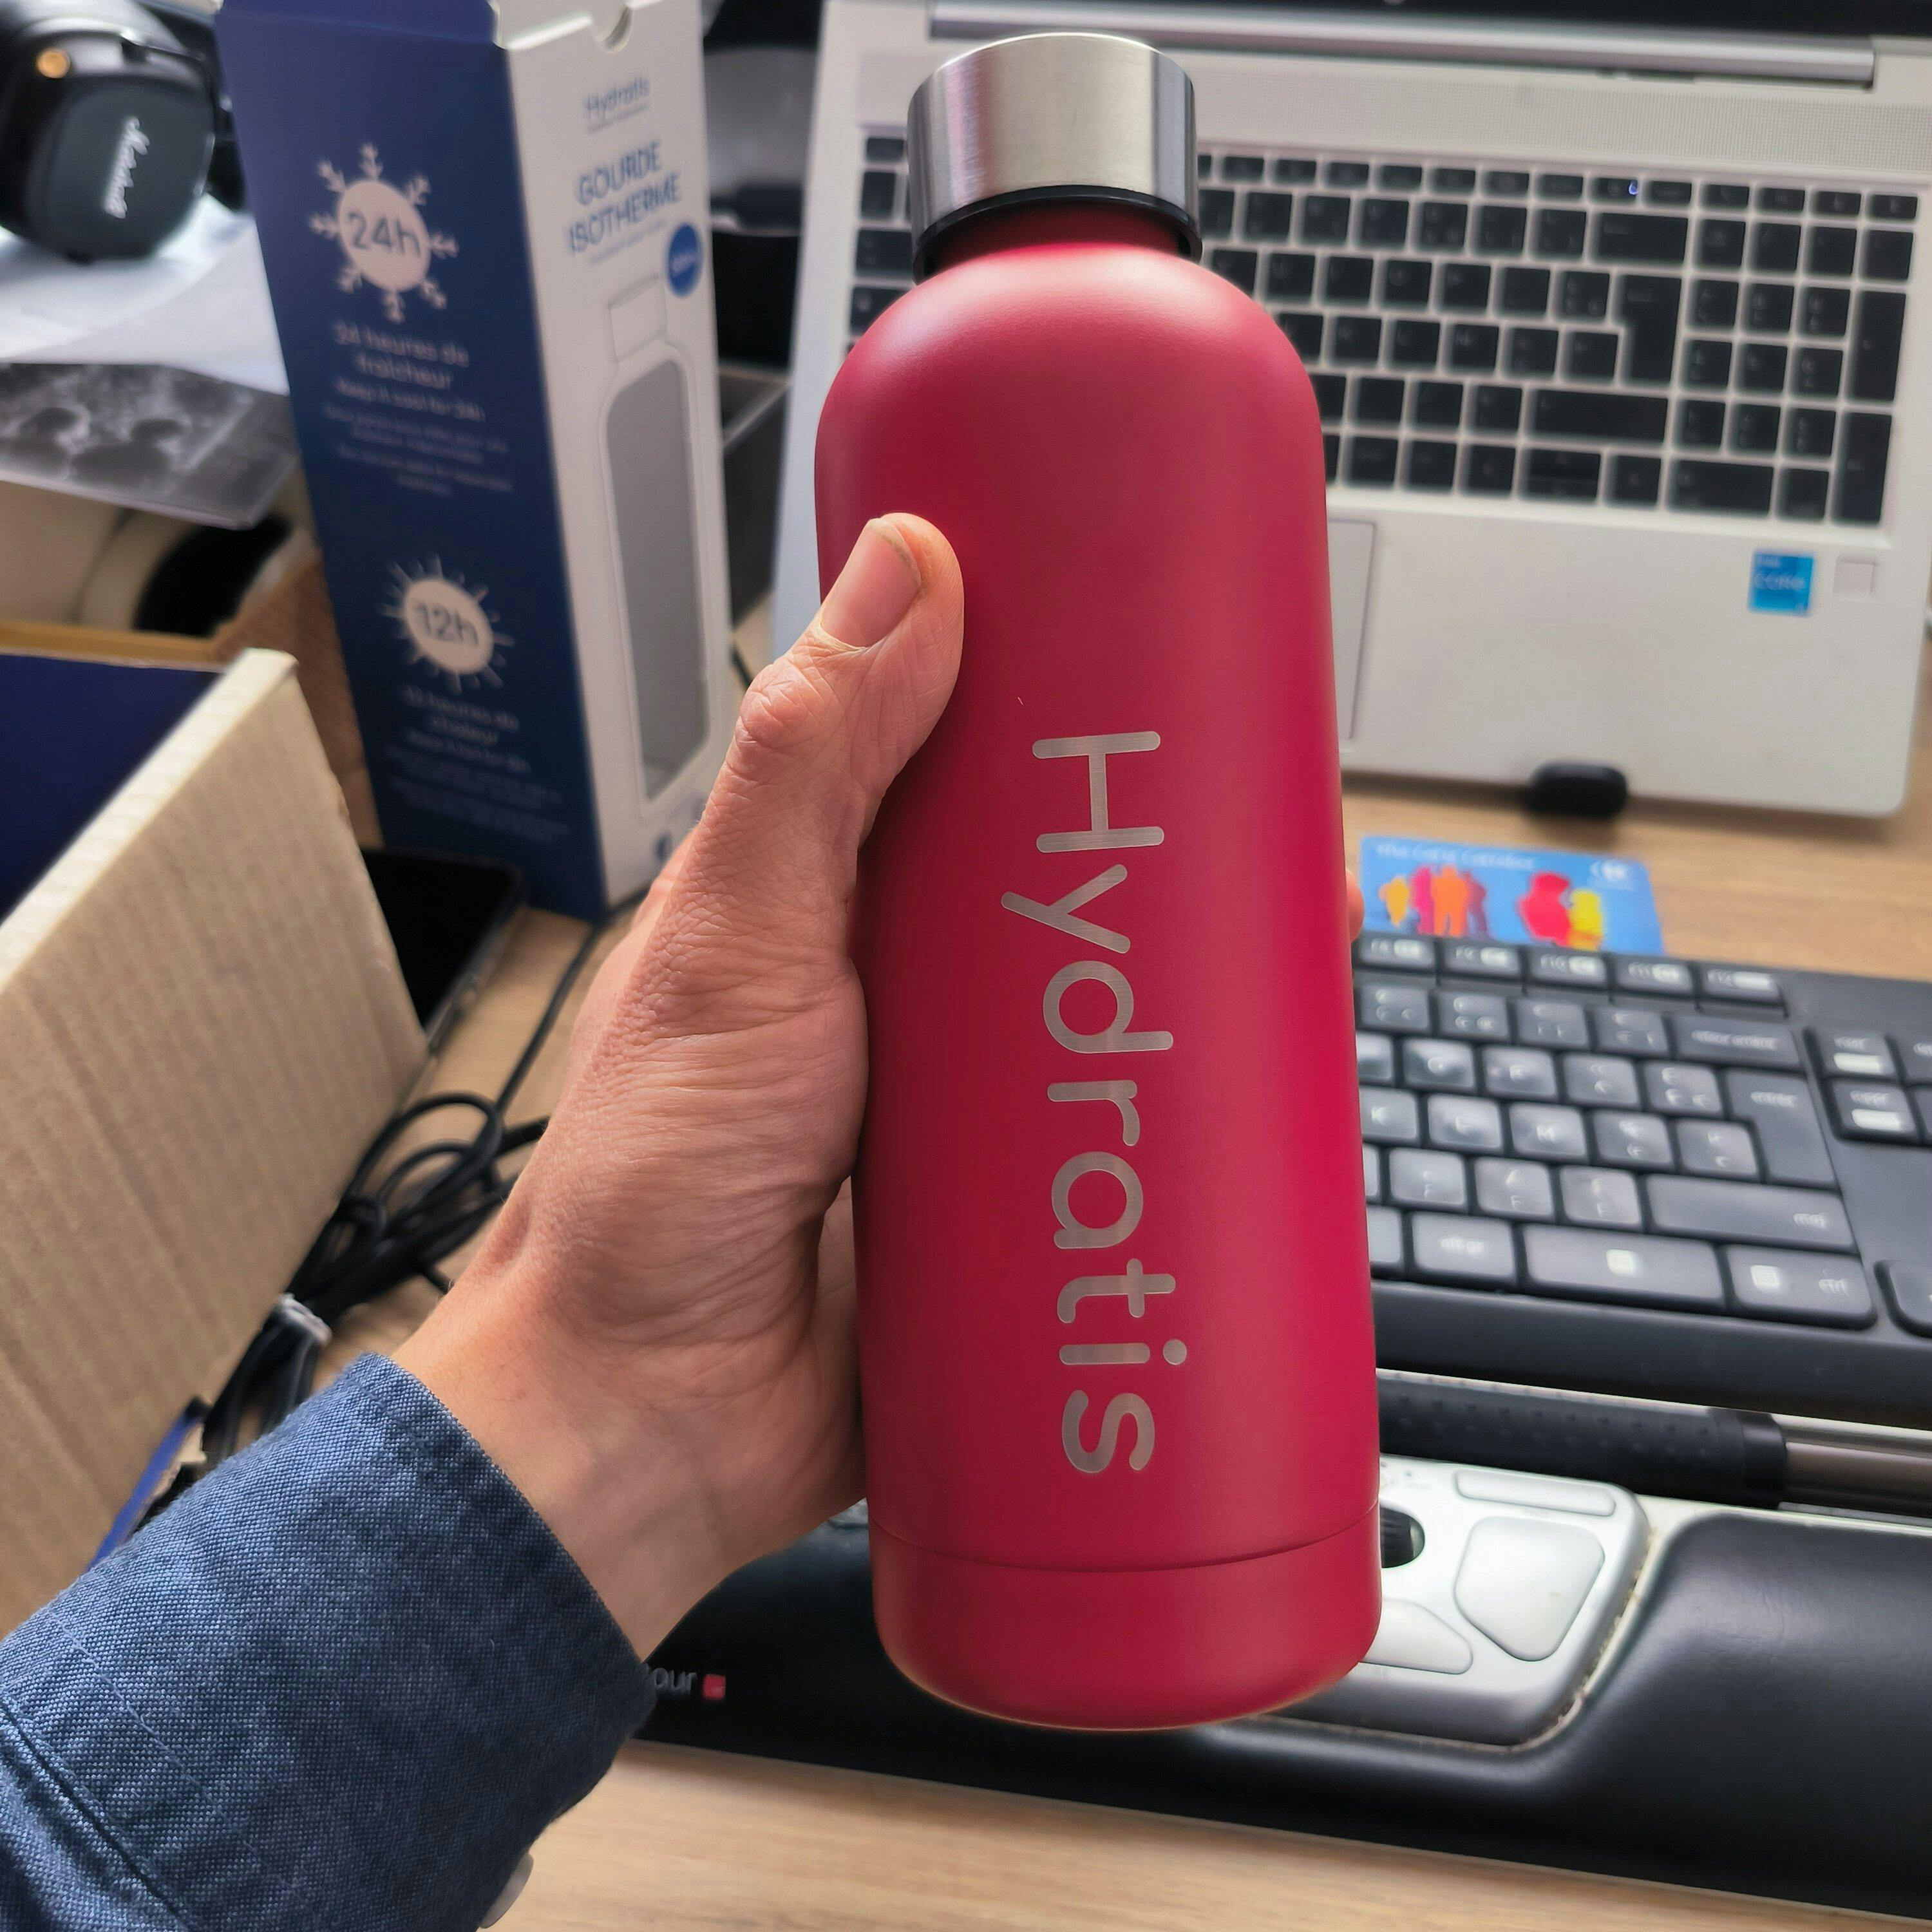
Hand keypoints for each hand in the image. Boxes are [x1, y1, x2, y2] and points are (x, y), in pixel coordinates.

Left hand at [399, 517, 1365, 1657]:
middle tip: (1275, 807)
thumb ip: (812, 767)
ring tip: (1303, 933)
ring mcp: (966, 1091)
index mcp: (835, 893)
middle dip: (1166, 846)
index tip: (1166, 645)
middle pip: (1066, 881)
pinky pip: (1121, 1138)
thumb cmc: (647, 1183)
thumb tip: (911, 566)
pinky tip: (1264, 1087)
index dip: (1063, 696)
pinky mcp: (1013, 1197)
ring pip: (1111, 1004)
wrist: (648, 1420)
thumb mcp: (734, 945)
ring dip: (1196, 975)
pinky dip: (1189, 1109)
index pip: (966, 756)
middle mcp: (907, 980)